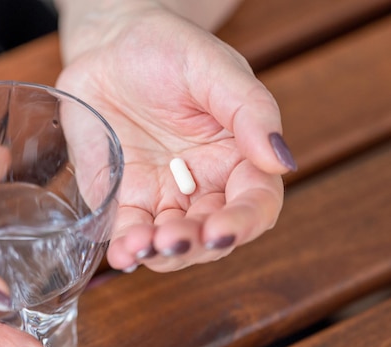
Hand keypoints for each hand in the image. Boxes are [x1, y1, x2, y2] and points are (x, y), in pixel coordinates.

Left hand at [55, 3, 295, 271]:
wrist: (110, 48)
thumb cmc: (168, 51)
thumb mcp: (213, 69)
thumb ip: (249, 111)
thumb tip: (281, 161)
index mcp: (237, 157)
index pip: (254, 203)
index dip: (242, 223)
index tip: (219, 230)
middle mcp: (203, 186)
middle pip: (211, 235)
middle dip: (194, 245)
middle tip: (173, 238)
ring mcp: (161, 197)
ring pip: (171, 244)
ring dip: (160, 254)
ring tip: (142, 246)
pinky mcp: (123, 199)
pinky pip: (128, 232)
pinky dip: (126, 249)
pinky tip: (122, 254)